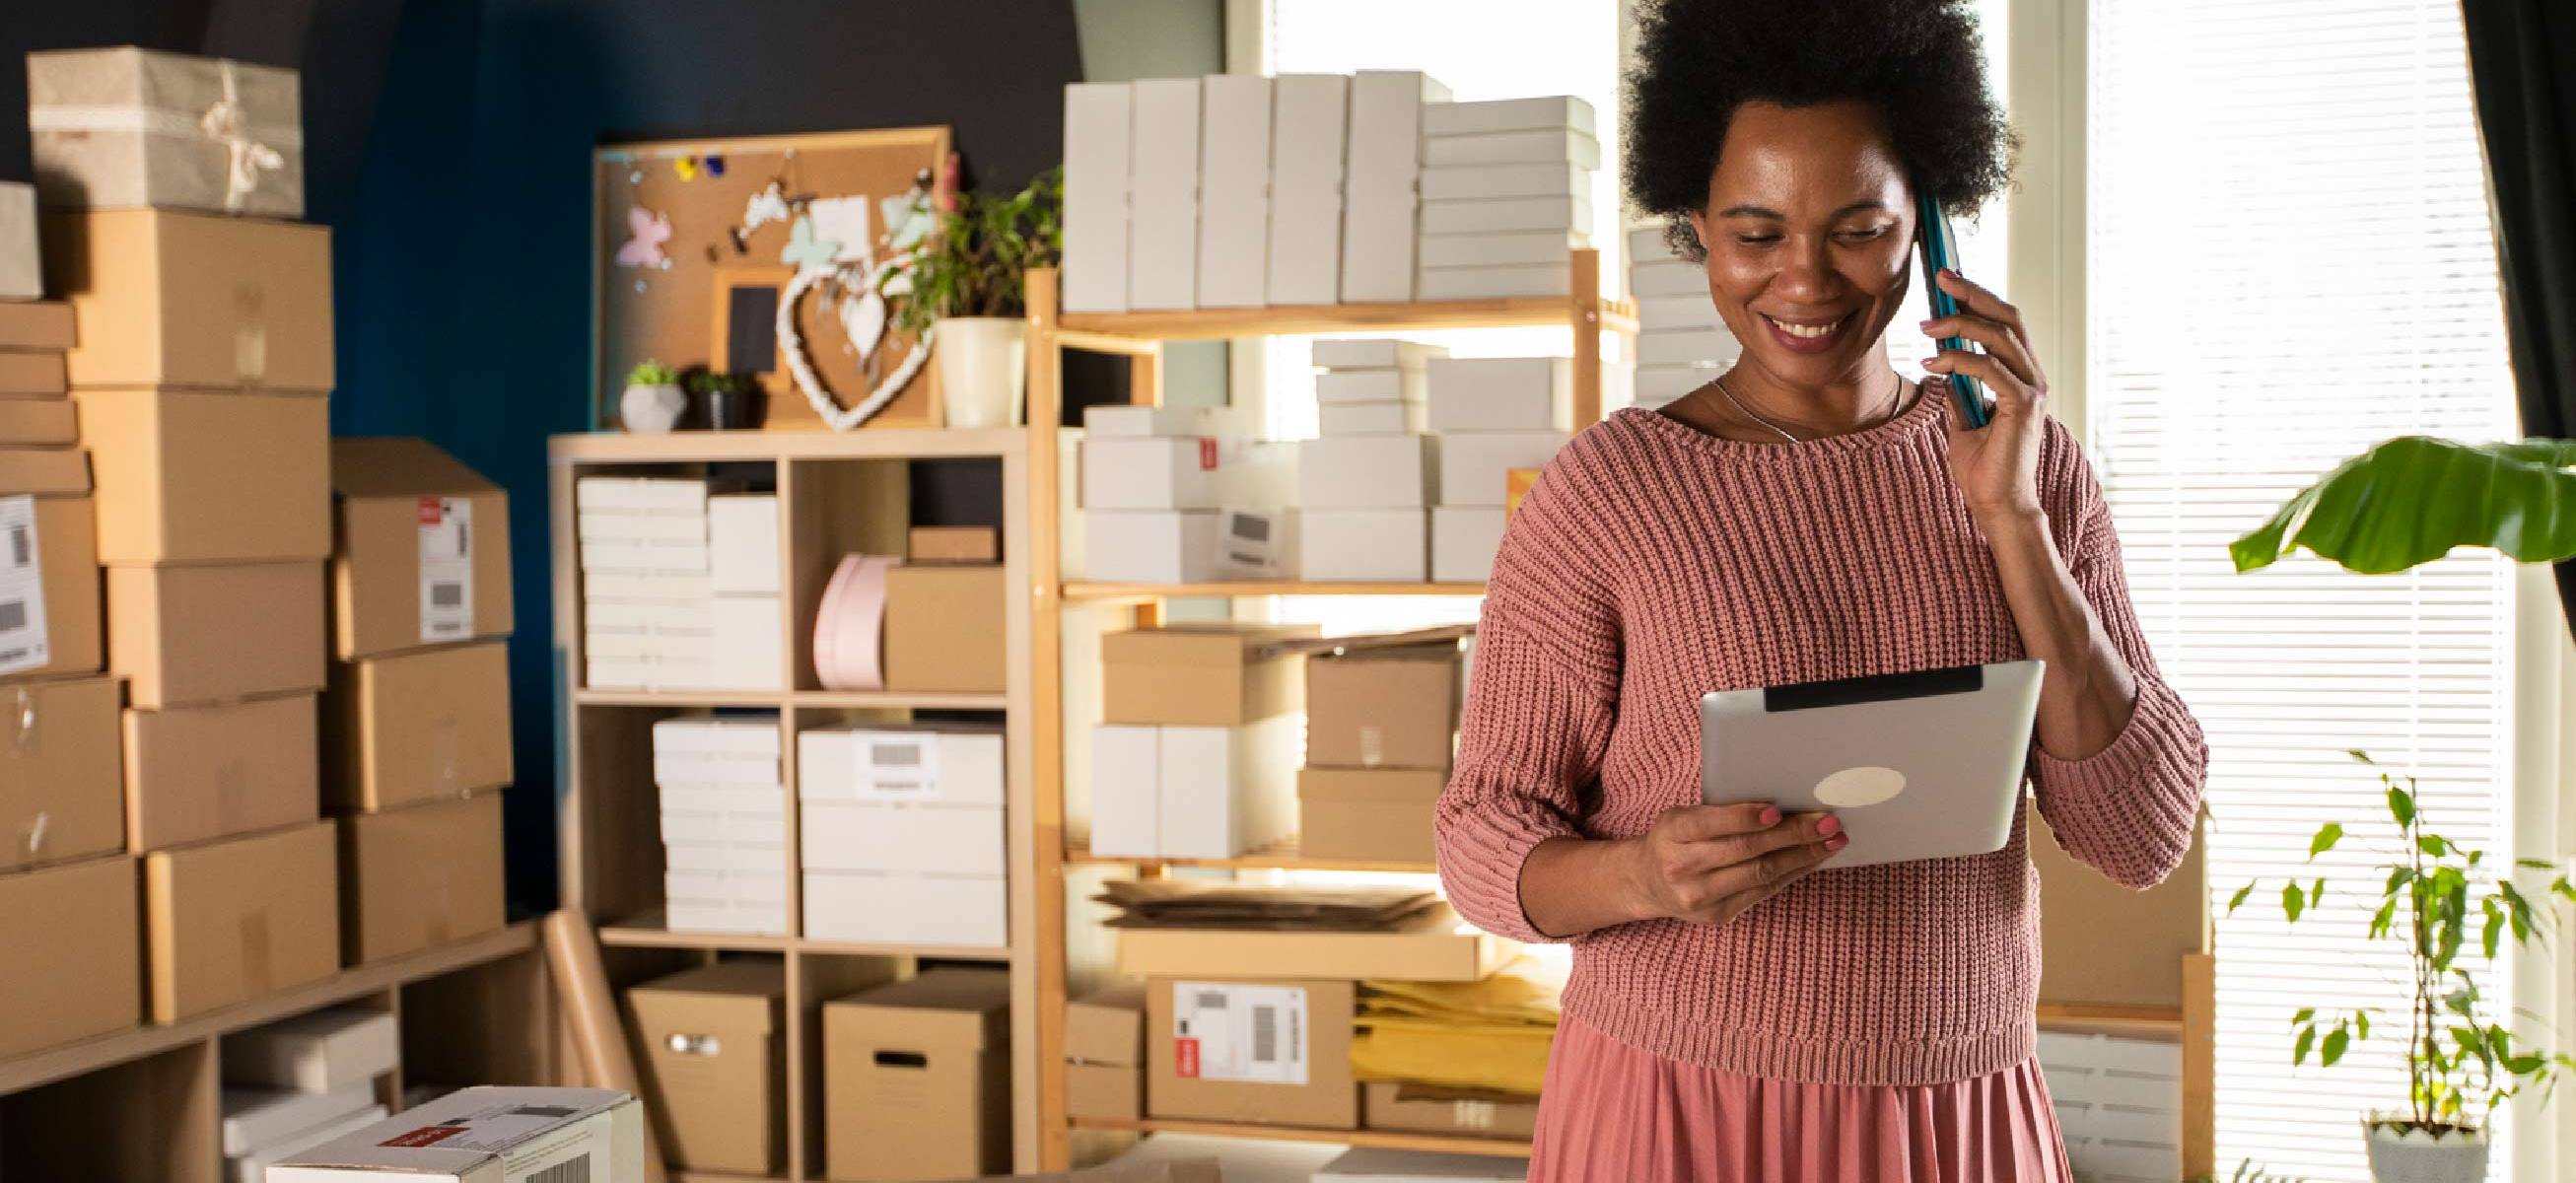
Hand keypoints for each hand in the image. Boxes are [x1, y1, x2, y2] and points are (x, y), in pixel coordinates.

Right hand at [1619, 803, 1845, 926]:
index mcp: (1672, 832)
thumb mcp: (1683, 816)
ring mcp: (1699, 896)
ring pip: (1760, 874)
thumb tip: (1781, 804)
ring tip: (1832, 841)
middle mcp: (1682, 867)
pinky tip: (1812, 859)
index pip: (1711, 824)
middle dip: (1792, 835)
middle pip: (1744, 850)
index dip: (1744, 818)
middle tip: (1827, 822)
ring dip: (1802, 856)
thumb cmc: (1675, 838)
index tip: (1777, 811)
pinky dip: (1792, 873)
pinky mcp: (1717, 915)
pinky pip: (1763, 892)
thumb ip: (1719, 813)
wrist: (1648, 882)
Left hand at [1922, 268, 2046, 524]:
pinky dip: (1959, 360)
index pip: (2004, 324)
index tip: (1948, 282)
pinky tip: (1932, 363)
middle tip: (1941, 280)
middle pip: (2007, 318)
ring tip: (1926, 327)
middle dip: (1973, 294)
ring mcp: (2032, 389)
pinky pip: (1989, 369)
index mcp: (2021, 376)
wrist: (1995, 505)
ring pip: (1999, 337)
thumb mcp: (1962, 421)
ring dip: (1959, 325)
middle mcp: (2032, 377)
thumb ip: (1959, 391)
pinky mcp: (2024, 405)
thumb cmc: (1983, 468)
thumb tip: (1942, 367)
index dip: (1978, 298)